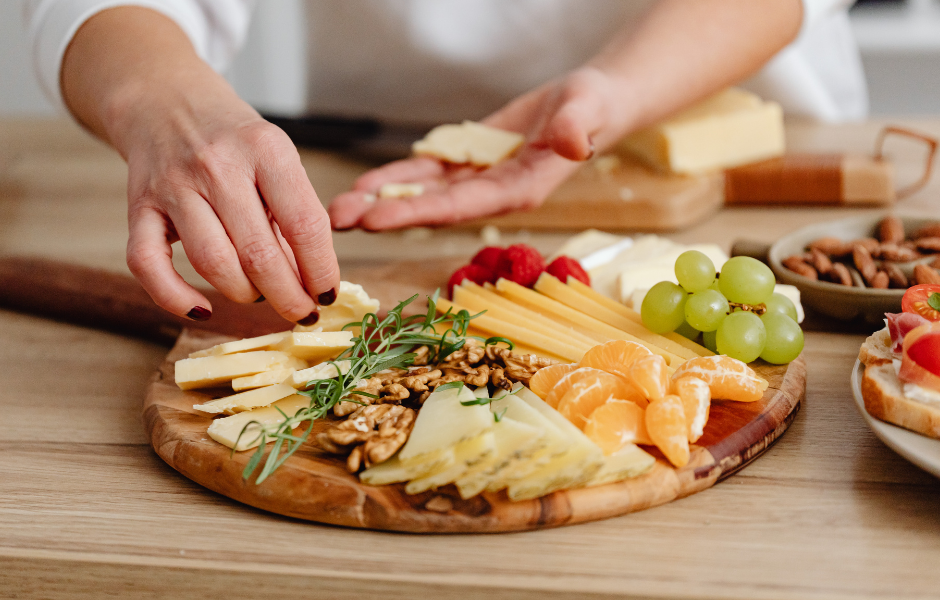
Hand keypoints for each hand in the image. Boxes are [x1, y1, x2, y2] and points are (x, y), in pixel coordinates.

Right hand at [120, 81, 339, 324]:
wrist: (166, 100)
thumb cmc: (234, 140)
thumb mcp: (276, 159)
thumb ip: (293, 213)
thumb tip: (312, 282)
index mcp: (266, 149)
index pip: (305, 225)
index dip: (321, 270)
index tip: (328, 294)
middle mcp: (218, 165)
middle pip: (259, 254)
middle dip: (288, 296)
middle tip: (301, 311)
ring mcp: (174, 186)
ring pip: (213, 263)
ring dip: (243, 295)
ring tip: (260, 296)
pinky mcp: (139, 206)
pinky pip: (149, 264)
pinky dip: (174, 297)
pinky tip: (202, 309)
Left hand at [328, 67, 625, 230]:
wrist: (593, 104)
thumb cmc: (595, 108)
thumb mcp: (588, 111)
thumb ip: (576, 129)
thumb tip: (572, 145)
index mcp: (518, 191)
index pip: (460, 207)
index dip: (417, 213)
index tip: (376, 220)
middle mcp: (492, 193)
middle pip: (431, 208)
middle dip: (385, 214)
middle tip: (337, 219)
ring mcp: (478, 180)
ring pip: (422, 193)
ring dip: (382, 201)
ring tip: (339, 208)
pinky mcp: (470, 163)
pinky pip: (427, 173)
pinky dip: (397, 178)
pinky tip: (366, 185)